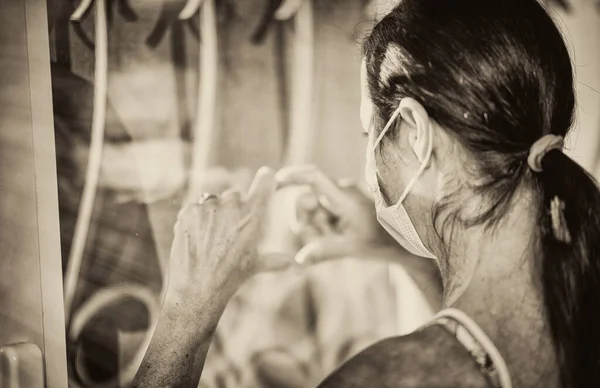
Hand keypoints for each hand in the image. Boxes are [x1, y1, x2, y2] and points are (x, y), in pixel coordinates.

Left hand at [166, 167, 291, 312]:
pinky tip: (197, 237)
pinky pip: (195, 208)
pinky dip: (196, 218)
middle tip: (230, 228)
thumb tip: (293, 263)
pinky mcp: (189, 212)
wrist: (198, 288)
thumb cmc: (231, 278)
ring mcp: (208, 208)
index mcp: (253, 216)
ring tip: (212, 236)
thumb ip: (275, 260)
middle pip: (235, 194)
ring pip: (213, 200)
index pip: (265, 182)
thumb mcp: (255, 267)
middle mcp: (232, 206)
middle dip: (234, 206)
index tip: (266, 176)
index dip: (266, 178)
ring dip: (214, 212)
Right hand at [276, 165, 406, 264]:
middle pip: (304, 200)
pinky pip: (320, 213)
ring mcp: (341, 197)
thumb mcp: (352, 248)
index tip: (275, 181)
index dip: (292, 176)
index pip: (313, 177)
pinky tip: (336, 238)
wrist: (405, 242)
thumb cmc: (382, 243)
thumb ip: (324, 251)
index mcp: (344, 196)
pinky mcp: (341, 205)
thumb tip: (298, 260)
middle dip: (304, 220)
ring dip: (316, 227)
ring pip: (311, 210)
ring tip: (335, 239)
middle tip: (318, 238)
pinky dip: (322, 227)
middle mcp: (340, 191)